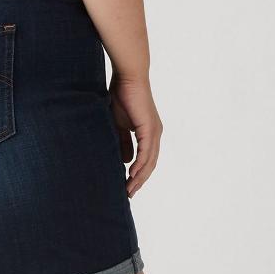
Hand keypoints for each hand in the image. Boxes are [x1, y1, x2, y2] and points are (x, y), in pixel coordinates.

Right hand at [109, 75, 162, 197]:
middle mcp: (155, 134)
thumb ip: (123, 142)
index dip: (138, 175)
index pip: (146, 160)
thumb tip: (124, 161)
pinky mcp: (149, 128)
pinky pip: (146, 152)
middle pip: (150, 165)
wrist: (128, 78)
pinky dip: (140, 165)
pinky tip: (131, 175)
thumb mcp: (119, 124)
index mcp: (149, 133)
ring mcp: (154, 132)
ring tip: (129, 190)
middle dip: (139, 181)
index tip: (127, 187)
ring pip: (149, 162)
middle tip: (128, 195)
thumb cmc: (122, 96)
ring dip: (139, 177)